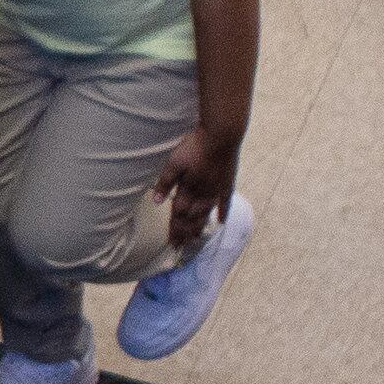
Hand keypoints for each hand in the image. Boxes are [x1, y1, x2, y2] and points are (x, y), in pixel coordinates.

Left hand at [155, 128, 242, 252]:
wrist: (221, 135)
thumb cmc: (195, 146)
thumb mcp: (175, 162)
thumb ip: (166, 182)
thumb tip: (156, 202)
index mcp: (189, 189)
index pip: (179, 214)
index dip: (174, 228)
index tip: (171, 242)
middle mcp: (203, 194)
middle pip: (192, 218)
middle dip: (185, 233)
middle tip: (181, 247)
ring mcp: (217, 189)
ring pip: (206, 213)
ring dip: (200, 226)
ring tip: (195, 239)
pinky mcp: (227, 182)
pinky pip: (225, 201)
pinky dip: (223, 212)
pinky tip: (220, 222)